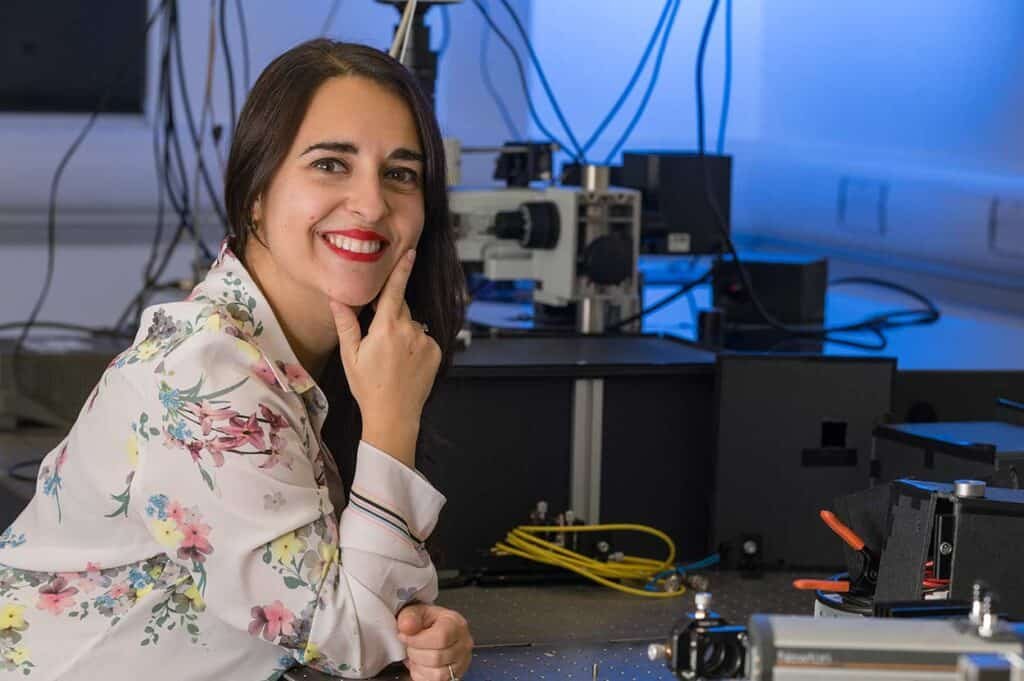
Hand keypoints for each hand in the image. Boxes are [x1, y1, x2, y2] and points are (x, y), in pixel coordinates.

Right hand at [330, 250, 441, 467]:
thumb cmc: (368, 387)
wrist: (394, 416)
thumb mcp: (351, 355)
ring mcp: (426, 342)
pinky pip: (424, 340)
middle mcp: (411, 331)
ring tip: (391, 360)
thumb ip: (347, 323)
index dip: (402, 270)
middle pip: (401, 309)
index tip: (410, 251)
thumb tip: (337, 298)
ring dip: (403, 334)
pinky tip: (405, 364)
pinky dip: (415, 346)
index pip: (395, 291)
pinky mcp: (437, 352)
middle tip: (378, 343)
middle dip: (390, 317)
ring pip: (412, 326)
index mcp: (387, 328)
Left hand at [397, 603, 472, 680]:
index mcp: (456, 624)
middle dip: (416, 653)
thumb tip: (406, 627)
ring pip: (437, 674)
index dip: (418, 640)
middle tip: (410, 646)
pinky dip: (422, 676)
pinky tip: (420, 665)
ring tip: (415, 655)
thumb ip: (410, 616)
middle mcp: (464, 644)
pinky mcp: (455, 676)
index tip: (404, 636)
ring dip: (419, 666)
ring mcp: (462, 662)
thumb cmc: (426, 621)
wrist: (434, 630)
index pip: (441, 637)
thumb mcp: (416, 611)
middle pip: (437, 657)